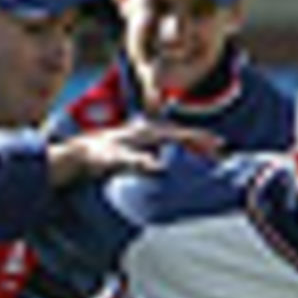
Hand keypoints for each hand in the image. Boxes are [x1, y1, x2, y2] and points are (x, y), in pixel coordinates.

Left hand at [46, 120, 221, 186]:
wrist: (76, 153)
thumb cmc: (95, 157)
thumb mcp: (116, 161)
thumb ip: (138, 163)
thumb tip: (160, 167)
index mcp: (146, 132)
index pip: (180, 134)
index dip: (200, 139)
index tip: (219, 145)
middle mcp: (145, 130)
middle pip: (180, 134)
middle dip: (200, 141)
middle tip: (220, 149)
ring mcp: (140, 136)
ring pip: (173, 138)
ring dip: (190, 144)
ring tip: (206, 152)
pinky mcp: (135, 144)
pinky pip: (163, 144)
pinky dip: (176, 148)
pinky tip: (178, 157)